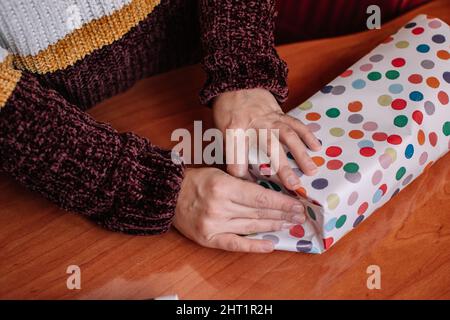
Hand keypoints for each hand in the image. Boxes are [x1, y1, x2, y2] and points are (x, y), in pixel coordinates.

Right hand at [173, 167, 305, 252]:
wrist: (168, 195)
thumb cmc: (195, 180)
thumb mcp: (220, 173)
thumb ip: (243, 183)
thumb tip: (270, 193)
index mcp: (223, 186)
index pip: (259, 196)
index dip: (281, 202)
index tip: (297, 204)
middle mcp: (219, 206)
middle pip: (258, 212)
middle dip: (282, 214)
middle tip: (300, 215)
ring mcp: (213, 224)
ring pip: (251, 226)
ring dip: (273, 226)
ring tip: (289, 224)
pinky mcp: (208, 238)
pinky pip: (235, 243)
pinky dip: (254, 245)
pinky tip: (270, 245)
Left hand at [213, 88, 321, 190]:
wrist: (236, 83)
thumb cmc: (227, 112)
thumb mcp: (220, 132)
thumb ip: (231, 154)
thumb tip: (242, 178)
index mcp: (234, 128)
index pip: (235, 152)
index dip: (238, 168)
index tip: (243, 182)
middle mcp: (254, 123)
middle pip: (269, 145)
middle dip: (282, 166)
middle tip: (293, 185)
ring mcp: (270, 117)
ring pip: (287, 135)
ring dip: (301, 153)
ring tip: (311, 170)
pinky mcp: (280, 113)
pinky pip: (295, 123)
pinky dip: (307, 135)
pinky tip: (317, 147)